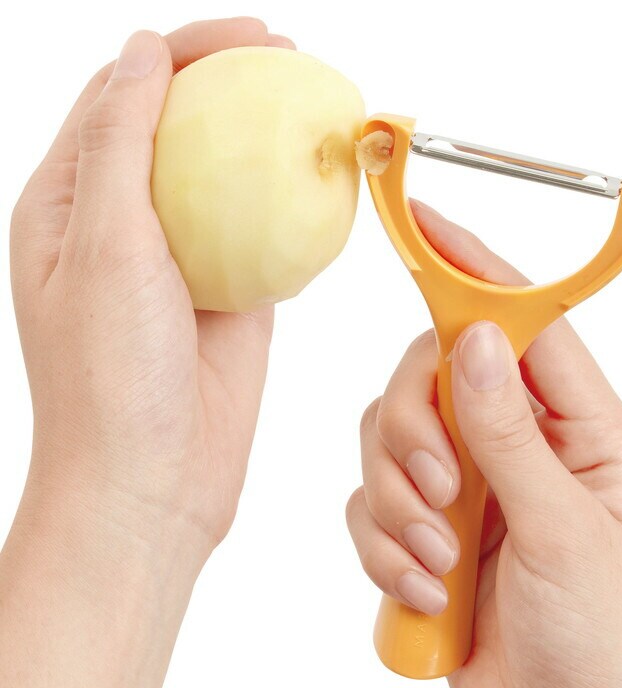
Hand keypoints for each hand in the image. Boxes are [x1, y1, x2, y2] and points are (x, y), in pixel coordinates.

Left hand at [1, 19, 294, 687]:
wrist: (151, 485)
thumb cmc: (109, 380)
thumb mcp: (101, 247)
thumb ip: (121, 145)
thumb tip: (144, 53)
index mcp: (71, 206)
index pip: (124, 96)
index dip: (184, 52)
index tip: (251, 38)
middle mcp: (126, 227)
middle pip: (183, 130)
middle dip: (235, 86)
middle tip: (295, 62)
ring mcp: (184, 264)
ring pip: (231, 184)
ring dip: (270, 146)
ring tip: (318, 113)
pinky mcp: (231, 301)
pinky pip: (268, 240)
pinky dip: (296, 212)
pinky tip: (326, 190)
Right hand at [347, 201, 621, 687]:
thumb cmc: (604, 645)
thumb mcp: (566, 533)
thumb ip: (510, 433)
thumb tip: (471, 342)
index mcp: (581, 429)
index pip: (522, 323)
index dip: (473, 270)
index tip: (427, 226)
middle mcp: (519, 444)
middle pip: (431, 378)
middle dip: (416, 432)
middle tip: (439, 492)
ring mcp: (469, 486)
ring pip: (389, 442)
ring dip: (398, 505)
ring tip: (439, 562)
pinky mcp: (427, 528)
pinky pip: (372, 504)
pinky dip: (385, 546)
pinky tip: (426, 590)